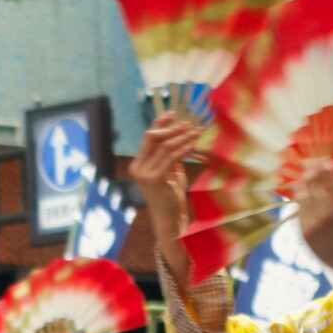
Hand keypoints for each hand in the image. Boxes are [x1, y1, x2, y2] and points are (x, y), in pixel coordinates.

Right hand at [129, 114, 199, 279]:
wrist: (168, 219)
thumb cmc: (170, 198)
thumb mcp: (169, 173)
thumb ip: (169, 158)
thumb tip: (178, 138)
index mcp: (137, 165)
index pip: (147, 139)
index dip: (159, 124)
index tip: (172, 114)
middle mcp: (137, 168)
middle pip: (152, 139)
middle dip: (170, 128)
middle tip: (187, 122)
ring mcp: (143, 174)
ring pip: (164, 147)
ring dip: (181, 137)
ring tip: (196, 131)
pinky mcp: (154, 179)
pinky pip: (170, 158)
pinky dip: (182, 148)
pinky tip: (193, 143)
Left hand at [293, 159, 332, 279]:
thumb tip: (330, 178)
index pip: (328, 179)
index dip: (324, 166)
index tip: (322, 159)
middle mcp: (322, 215)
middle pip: (310, 185)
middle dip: (309, 172)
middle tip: (307, 163)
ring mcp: (310, 225)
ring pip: (301, 198)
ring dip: (302, 187)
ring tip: (303, 180)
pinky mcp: (303, 234)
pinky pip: (299, 214)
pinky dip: (302, 205)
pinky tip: (302, 199)